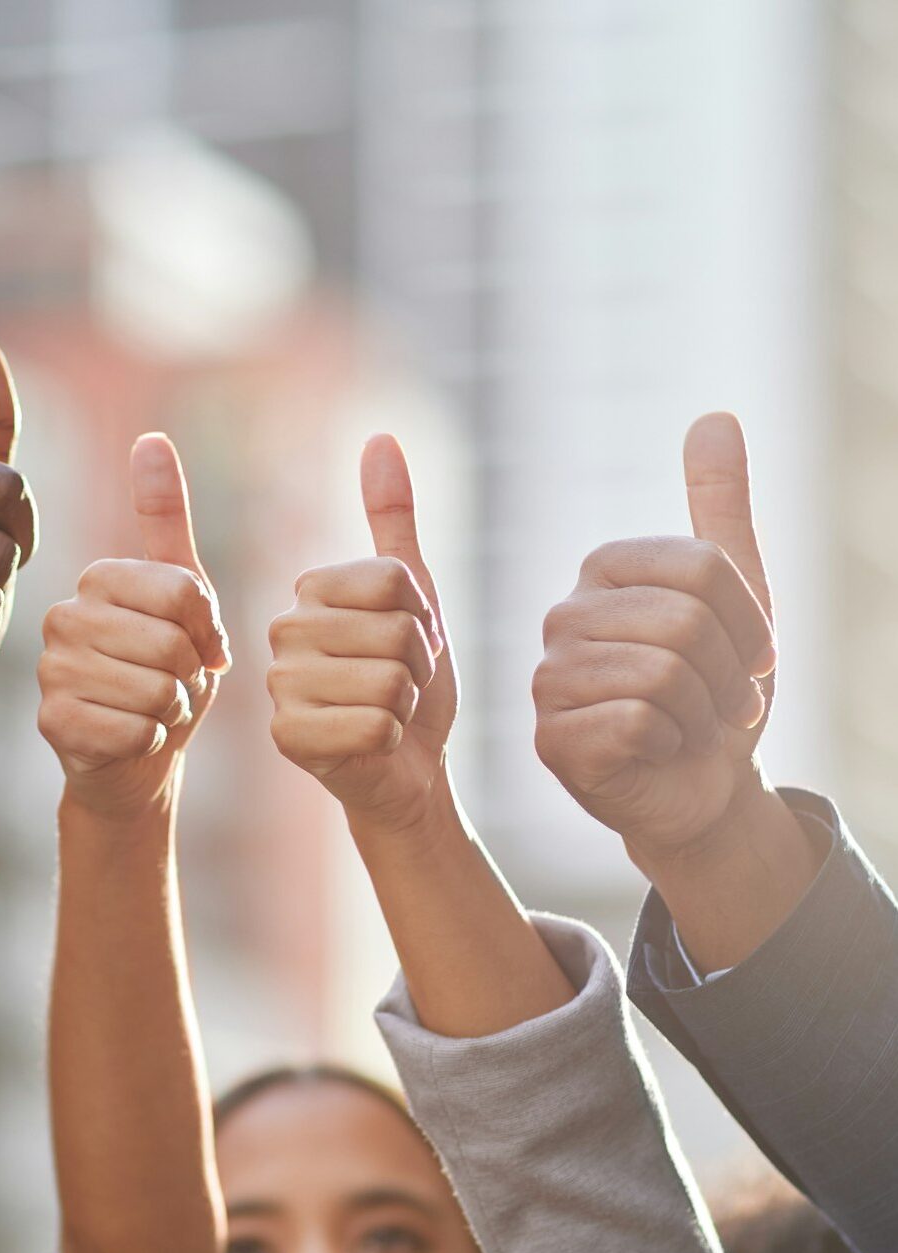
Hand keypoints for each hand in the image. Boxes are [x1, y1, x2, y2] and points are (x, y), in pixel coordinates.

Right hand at [38, 434, 229, 820]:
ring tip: (152, 711)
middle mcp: (61, 616)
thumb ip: (167, 522)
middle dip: (190, 675)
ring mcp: (51, 671)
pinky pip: (135, 730)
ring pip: (155, 690)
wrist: (136, 763)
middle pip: (171, 642)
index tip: (198, 645)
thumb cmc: (165, 676)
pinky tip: (132, 740)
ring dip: (172, 711)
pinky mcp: (53, 723)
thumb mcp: (182, 598)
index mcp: (97, 578)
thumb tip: (150, 438)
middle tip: (171, 685)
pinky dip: (151, 742)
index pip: (184, 591)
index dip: (208, 630)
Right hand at [267, 434, 449, 831]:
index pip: (395, 582)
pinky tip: (373, 744)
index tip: (408, 644)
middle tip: (399, 686)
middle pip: (395, 632)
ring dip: (407, 705)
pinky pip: (376, 725)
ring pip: (388, 681)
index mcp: (309, 591)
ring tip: (387, 713)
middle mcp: (282, 632)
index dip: (423, 620)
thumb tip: (380, 437)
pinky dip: (392, 739)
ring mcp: (280, 686)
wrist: (407, 767)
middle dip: (418, 666)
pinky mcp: (288, 739)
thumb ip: (392, 518)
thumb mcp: (414, 595)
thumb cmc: (411, 681)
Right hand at [532, 413, 779, 863]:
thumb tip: (715, 417)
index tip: (751, 657)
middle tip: (726, 703)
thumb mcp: (738, 598)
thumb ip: (721, 509)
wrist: (701, 788)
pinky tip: (656, 750)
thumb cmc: (715, 692)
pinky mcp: (550, 739)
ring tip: (693, 725)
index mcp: (602, 571)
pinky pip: (636, 722)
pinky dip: (670, 745)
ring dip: (704, 713)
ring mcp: (549, 679)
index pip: (702, 569)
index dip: (750, 623)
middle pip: (684, 622)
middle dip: (730, 675)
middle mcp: (563, 617)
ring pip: (662, 674)